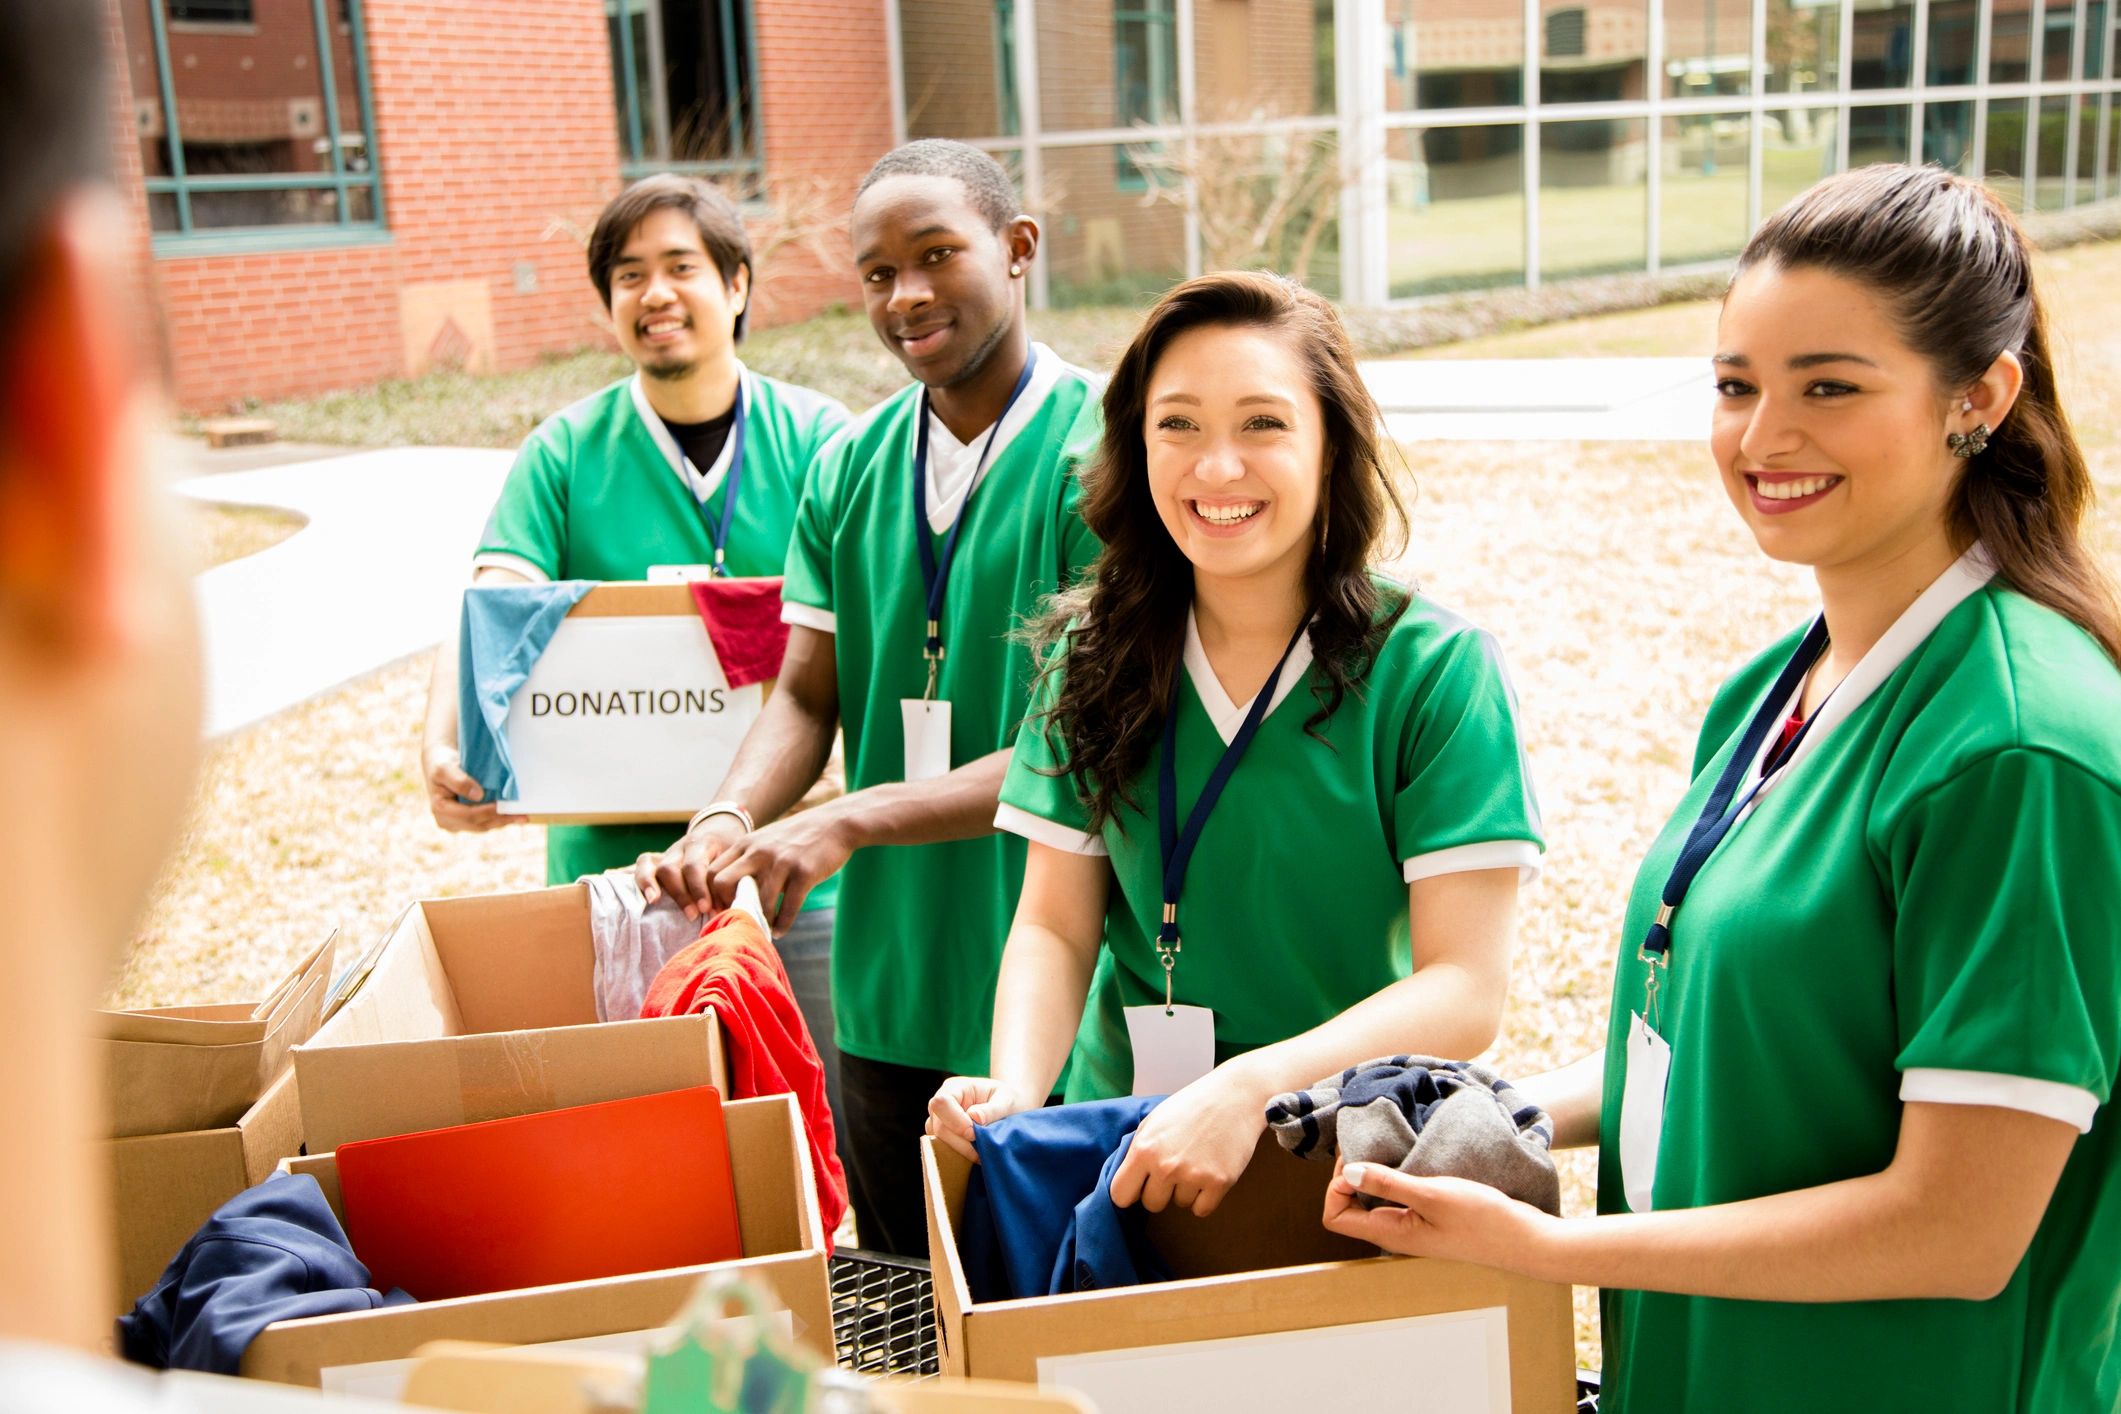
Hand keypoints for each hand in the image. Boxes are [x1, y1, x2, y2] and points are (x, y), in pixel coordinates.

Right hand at [423, 745, 519, 832]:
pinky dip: (500, 819)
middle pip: (479, 824)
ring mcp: (457, 823)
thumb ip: (459, 781)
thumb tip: (478, 795)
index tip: (505, 806)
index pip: (468, 815)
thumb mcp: (445, 768)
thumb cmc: (442, 763)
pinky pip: (486, 822)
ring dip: (503, 821)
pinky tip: (514, 815)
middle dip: (501, 819)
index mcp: (440, 809)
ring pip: (484, 826)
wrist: (441, 762)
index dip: (488, 812)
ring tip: (523, 817)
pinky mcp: (466, 821)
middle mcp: (447, 821)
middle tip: (522, 815)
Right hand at [635, 813, 746, 917]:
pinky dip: (639, 879)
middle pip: (670, 868)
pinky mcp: (657, 859)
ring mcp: (667, 852)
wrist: (721, 832)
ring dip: (653, 886)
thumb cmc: (730, 854)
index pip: (695, 866)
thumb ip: (731, 880)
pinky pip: (641, 864)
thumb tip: (732, 910)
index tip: (708, 909)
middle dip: (680, 893)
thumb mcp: (735, 861)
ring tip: (655, 903)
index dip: (699, 889)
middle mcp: (682, 847)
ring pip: (650, 865)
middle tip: (694, 914)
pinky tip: (639, 895)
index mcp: (704, 844)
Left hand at [640, 803, 859, 929]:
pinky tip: (781, 930)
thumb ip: (750, 859)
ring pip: (758, 902)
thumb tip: (735, 891)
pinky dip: (782, 924)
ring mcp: (781, 862)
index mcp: (747, 844)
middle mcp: (759, 852)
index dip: (713, 896)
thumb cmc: (800, 836)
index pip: (713, 872)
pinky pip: (787, 907)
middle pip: (722, 883)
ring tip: (762, 930)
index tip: (723, 910)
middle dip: (726, 906)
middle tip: (738, 920)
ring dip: (760, 921)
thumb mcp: (768, 839)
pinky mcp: (804, 873)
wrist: (836, 823)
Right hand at [925, 1077, 1032, 1162]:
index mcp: (955, 1087)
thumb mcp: (1008, 1101)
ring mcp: (939, 1119)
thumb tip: (974, 1117)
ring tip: (981, 1153)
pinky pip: (942, 1148)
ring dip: (959, 1150)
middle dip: (960, 1142)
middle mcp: (942, 1102)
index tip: (974, 1134)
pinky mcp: (943, 1135)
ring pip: (937, 1140)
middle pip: (938, 1126)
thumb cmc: (1008, 1101)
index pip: (941, 1103)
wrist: (1009, 1110)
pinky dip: (958, 1155)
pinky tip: (975, 1154)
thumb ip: (992, 1109)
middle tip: (982, 1149)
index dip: (955, 1121)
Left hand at [1106, 1064, 1270, 1216]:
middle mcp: (1166, 1166)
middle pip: (1152, 1205)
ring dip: (1186, 1190)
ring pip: (1179, 1204)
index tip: (1140, 1186)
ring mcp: (1193, 1176)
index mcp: (1144, 1149)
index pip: (1120, 1195)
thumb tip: (1126, 1181)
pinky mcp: (1219, 1182)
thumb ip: (1137, 1151)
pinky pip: (1202, 1209)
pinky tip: (1208, 1173)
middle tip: (1174, 1168)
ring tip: (1197, 1161)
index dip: (1130, 1192)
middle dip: (1160, 1191)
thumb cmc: (1191, 1106)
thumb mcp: (1154, 1121)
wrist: (1235, 1096)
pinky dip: (1204, 1198)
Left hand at [1322, 1160, 1552, 1272]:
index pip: (1335, 1217)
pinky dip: (1395, 1175)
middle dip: (1350, 1173)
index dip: (1335, 1187)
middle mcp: (1396, 1233)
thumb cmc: (1483, 1220)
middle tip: (1368, 1143)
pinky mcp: (1430, 1217)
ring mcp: (1413, 1226)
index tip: (1355, 1160)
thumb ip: (1387, 1184)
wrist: (1526, 1239)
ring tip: (1387, 1145)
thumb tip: (1346, 1173)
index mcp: (1390, 1233)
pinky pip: (1398, 1197)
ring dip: (1373, 1172)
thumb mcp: (1432, 1195)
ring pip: (1374, 1199)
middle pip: (1350, 1205)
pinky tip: (1411, 1157)